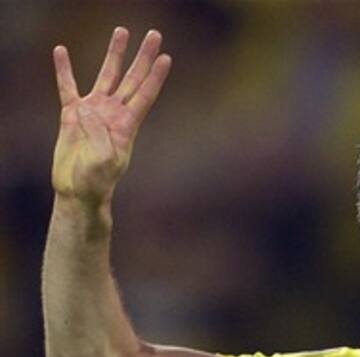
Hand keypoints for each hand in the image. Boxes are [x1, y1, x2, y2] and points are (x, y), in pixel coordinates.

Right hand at [52, 27, 170, 205]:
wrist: (79, 191)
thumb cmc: (97, 181)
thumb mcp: (103, 161)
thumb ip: (98, 135)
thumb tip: (87, 110)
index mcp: (127, 124)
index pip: (145, 94)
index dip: (156, 76)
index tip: (166, 57)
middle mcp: (114, 113)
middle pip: (132, 77)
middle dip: (143, 56)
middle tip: (154, 34)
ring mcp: (94, 111)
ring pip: (107, 75)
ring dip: (114, 53)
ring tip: (121, 31)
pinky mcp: (73, 115)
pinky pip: (67, 87)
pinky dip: (64, 70)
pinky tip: (61, 51)